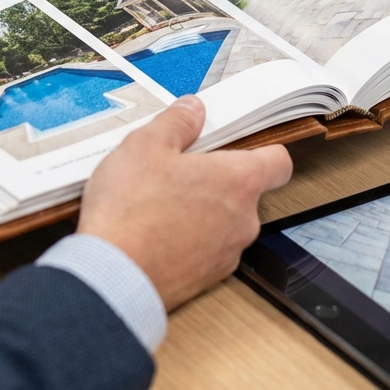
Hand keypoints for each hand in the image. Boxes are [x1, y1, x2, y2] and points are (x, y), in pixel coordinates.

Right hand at [77, 96, 292, 311]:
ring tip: (157, 203)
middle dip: (215, 180)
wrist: (112, 277)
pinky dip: (186, 240)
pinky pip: (204, 250)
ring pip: (223, 222)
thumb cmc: (131, 209)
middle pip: (244, 192)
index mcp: (238, 182)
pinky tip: (152, 232)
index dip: (263, 150)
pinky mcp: (204, 280)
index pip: (278, 163)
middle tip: (177, 170)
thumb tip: (193, 109)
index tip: (236, 144)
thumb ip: (177, 122)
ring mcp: (226, 254)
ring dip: (200, 211)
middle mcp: (243, 221)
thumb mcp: (146, 145)